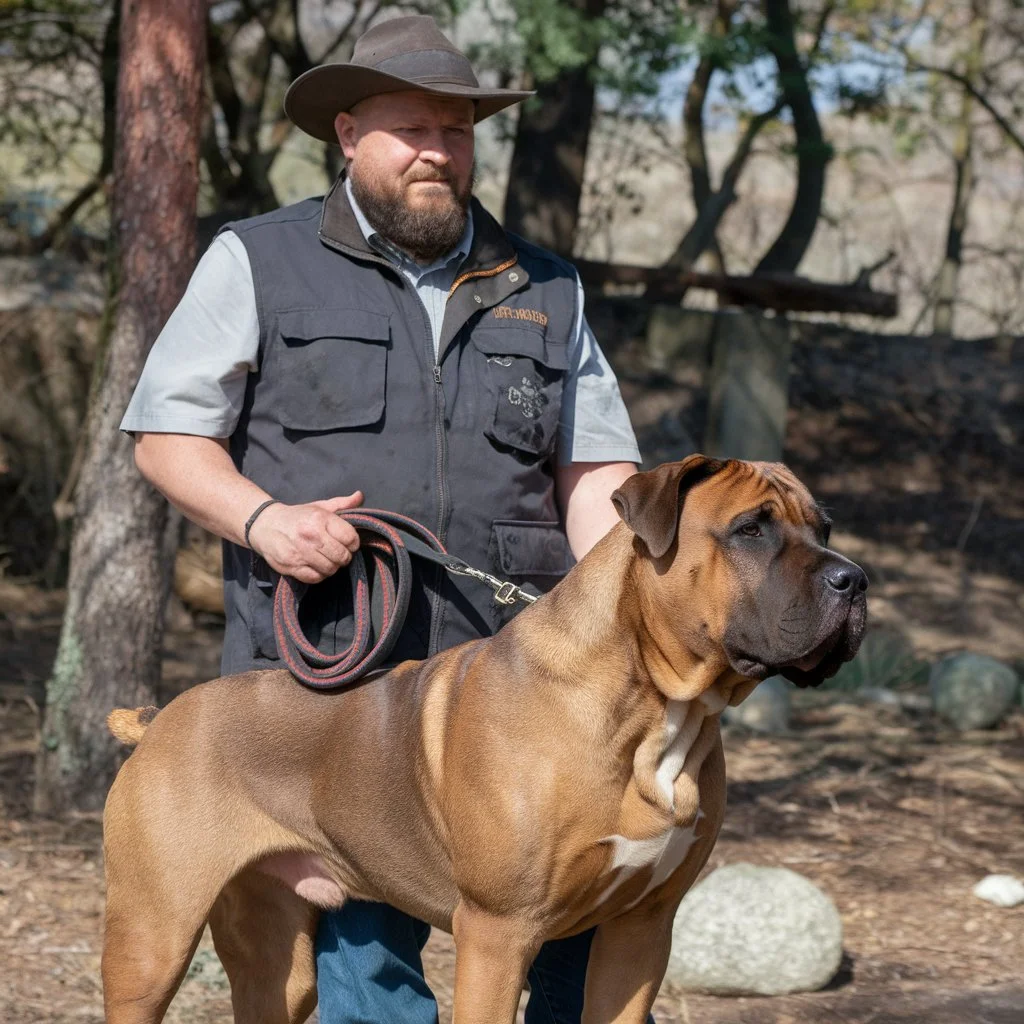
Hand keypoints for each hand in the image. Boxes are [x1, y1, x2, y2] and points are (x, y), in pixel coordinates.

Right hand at [247, 492, 362, 582]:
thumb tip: (360, 496)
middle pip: (342, 556)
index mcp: (320, 518)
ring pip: (330, 569)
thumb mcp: (319, 506)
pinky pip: (315, 578)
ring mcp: (300, 552)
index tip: (348, 542)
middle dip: (344, 556)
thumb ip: (342, 503)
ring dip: (332, 566)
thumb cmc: (297, 517)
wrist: (264, 525)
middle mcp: (310, 535)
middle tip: (339, 553)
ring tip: (327, 559)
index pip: (350, 538)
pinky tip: (316, 566)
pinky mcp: (291, 566)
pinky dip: (319, 574)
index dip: (353, 542)